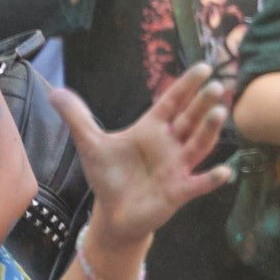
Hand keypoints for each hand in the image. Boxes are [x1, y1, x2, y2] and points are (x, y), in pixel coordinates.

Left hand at [48, 64, 234, 250]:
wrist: (114, 212)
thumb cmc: (110, 175)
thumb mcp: (91, 144)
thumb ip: (77, 117)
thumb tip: (55, 91)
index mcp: (152, 129)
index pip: (172, 102)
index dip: (186, 86)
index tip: (203, 67)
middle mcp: (170, 144)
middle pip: (190, 119)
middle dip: (203, 103)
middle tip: (216, 85)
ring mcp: (177, 167)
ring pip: (198, 145)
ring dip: (209, 130)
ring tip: (220, 113)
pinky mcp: (178, 191)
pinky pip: (198, 183)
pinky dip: (211, 179)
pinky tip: (224, 171)